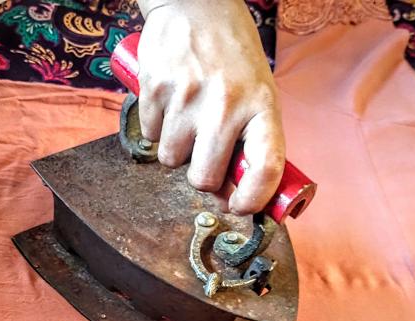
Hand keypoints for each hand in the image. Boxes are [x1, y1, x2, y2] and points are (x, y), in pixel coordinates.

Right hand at [136, 0, 284, 214]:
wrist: (195, 2)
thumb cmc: (230, 54)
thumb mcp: (257, 91)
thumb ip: (250, 139)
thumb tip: (233, 194)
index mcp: (261, 105)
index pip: (265, 167)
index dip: (252, 199)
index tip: (240, 206)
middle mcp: (225, 103)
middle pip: (203, 178)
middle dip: (202, 178)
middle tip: (205, 160)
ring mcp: (187, 97)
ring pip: (170, 160)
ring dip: (175, 150)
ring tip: (187, 118)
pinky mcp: (154, 88)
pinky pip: (148, 135)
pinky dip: (155, 128)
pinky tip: (169, 103)